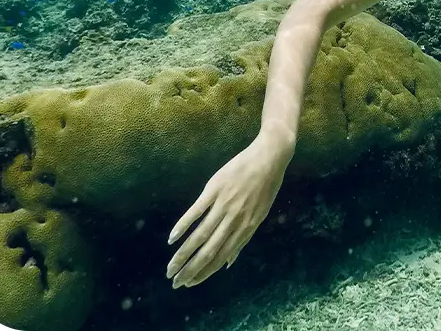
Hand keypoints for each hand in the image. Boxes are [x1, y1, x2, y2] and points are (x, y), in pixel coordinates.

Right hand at [166, 132, 291, 287]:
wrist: (269, 156)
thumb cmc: (266, 186)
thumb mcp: (260, 215)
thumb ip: (243, 239)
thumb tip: (229, 263)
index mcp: (247, 228)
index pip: (222, 257)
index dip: (205, 272)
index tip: (190, 283)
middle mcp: (235, 220)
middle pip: (209, 251)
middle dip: (190, 270)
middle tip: (175, 283)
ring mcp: (224, 204)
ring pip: (200, 235)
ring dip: (183, 254)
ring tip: (170, 267)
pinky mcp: (215, 189)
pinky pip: (196, 211)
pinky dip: (183, 226)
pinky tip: (172, 239)